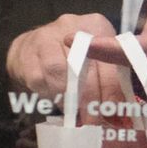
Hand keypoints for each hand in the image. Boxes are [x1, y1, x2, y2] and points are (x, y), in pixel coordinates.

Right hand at [6, 13, 133, 127]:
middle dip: (91, 100)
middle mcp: (70, 26)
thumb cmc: (72, 57)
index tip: (114, 114)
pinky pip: (39, 80)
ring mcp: (46, 38)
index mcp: (95, 25)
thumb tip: (120, 115)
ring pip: (60, 72)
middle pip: (85, 66)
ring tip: (76, 116)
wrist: (30, 48)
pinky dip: (51, 96)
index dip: (112, 91)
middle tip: (95, 122)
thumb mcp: (96, 60)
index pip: (109, 60)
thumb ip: (110, 82)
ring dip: (69, 99)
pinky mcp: (26, 54)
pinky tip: (59, 104)